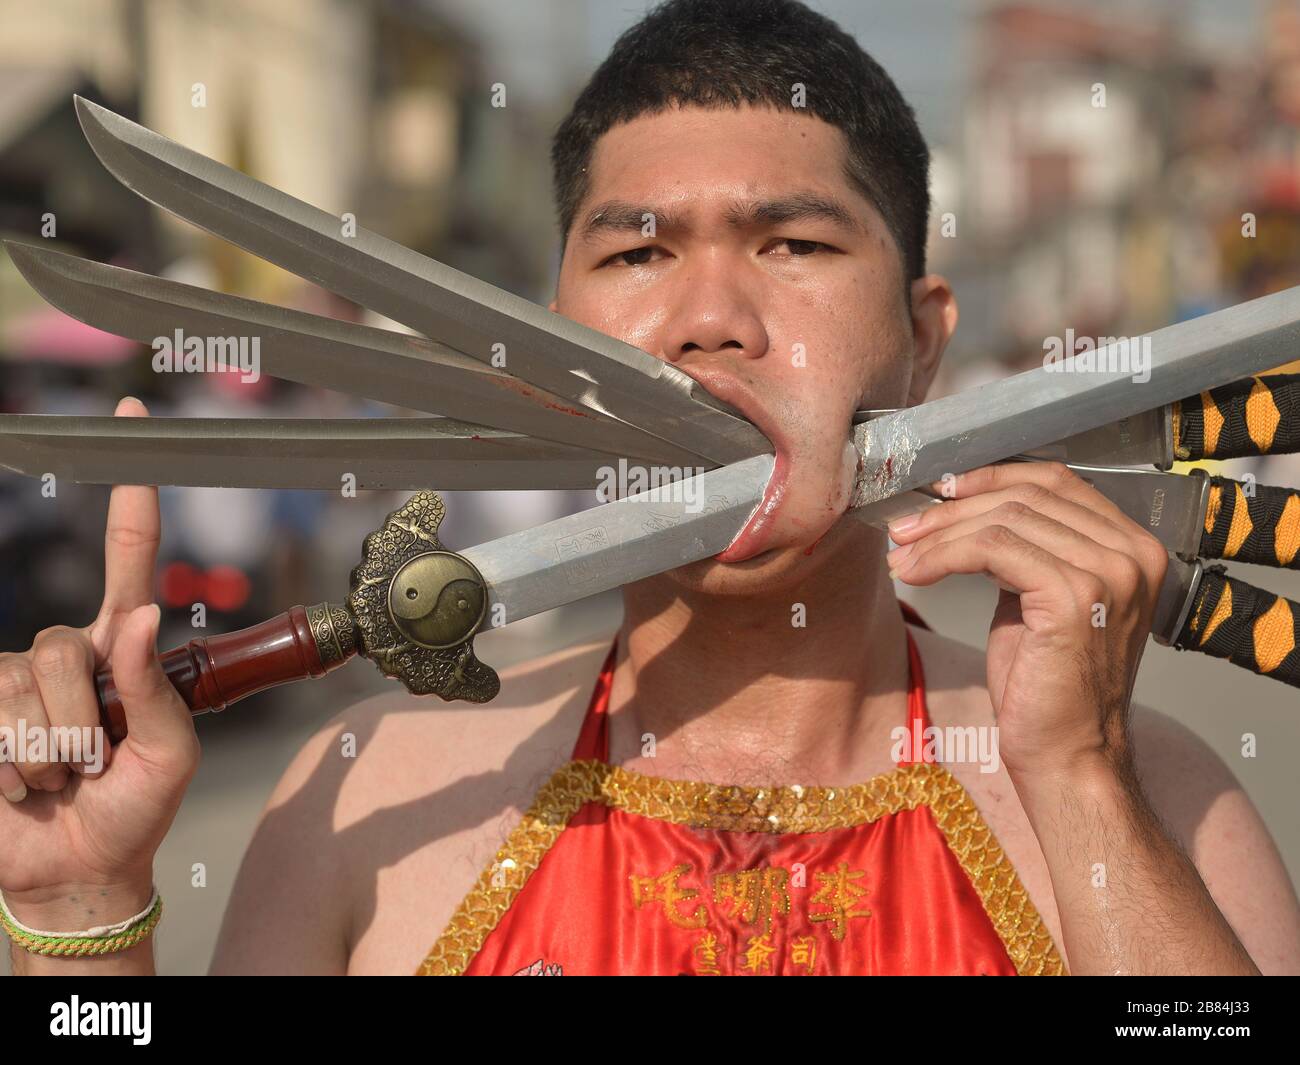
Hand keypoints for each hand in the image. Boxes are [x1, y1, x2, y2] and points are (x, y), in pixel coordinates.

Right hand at [0, 398, 198, 923]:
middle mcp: (65, 653)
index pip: (127, 558)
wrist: (79, 868)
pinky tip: (20, 784)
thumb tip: (139, 614)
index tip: (135, 420)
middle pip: (61, 645)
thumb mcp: (171, 752)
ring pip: (19, 689)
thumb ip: (152, 686)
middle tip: (95, 764)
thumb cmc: (135, 807)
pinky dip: (9, 766)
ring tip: (60, 778)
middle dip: (80, 719)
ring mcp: (12, 682)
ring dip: (46, 753)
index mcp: (122, 648)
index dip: (132, 497)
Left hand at [885, 462, 1168, 781]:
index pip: (1057, 481)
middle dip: (954, 507)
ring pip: (1005, 519)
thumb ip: (1024, 550)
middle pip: (1027, 495)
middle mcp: (1133, 553)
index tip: (941, 491)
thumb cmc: (1047, 687)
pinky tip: (916, 573)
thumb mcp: (1037, 600)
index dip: (993, 477)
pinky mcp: (1074, 595)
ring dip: (940, 533)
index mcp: (1132, 547)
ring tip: (901, 554)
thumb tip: (963, 508)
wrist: (1068, 755)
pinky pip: (993, 549)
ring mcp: (1109, 572)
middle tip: (905, 527)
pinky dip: (944, 555)